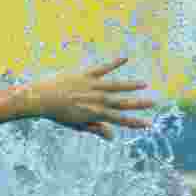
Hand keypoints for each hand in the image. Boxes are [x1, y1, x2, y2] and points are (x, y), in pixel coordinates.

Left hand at [19, 57, 154, 139]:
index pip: (119, 119)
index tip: (148, 124)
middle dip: (139, 104)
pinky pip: (102, 68)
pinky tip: (125, 58)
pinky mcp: (86, 75)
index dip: (134, 123)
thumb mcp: (77, 124)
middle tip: (154, 103)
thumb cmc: (58, 113)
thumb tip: (112, 137)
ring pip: (116, 86)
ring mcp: (92, 87)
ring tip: (144, 84)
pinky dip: (114, 63)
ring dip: (131, 85)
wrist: (41, 99)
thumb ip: (95, 128)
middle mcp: (96, 101)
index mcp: (95, 114)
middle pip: (121, 103)